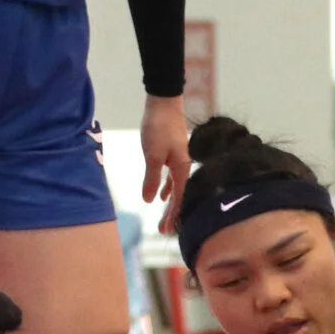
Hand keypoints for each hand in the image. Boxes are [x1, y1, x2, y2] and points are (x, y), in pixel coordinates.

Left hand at [141, 95, 191, 234]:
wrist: (163, 103)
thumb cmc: (158, 128)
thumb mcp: (152, 155)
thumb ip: (151, 178)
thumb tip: (149, 201)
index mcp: (183, 168)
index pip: (179, 198)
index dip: (174, 215)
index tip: (167, 230)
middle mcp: (184, 167)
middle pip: (180, 195)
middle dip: (173, 213)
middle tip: (164, 230)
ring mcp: (179, 161)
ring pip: (176, 188)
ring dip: (170, 203)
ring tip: (165, 218)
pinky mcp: (173, 155)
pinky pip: (172, 178)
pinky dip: (168, 188)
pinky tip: (160, 195)